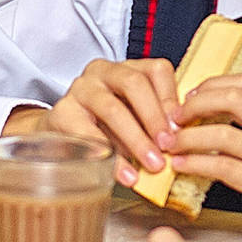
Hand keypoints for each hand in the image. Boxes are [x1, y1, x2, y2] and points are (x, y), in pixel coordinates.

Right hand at [8, 57, 183, 185]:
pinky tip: (124, 173)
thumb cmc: (105, 126)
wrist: (60, 135)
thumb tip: (179, 141)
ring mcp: (80, 90)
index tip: (181, 128)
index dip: (171, 99)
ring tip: (152, 165)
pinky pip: (89, 134)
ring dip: (136, 139)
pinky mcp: (62, 112)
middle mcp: (102, 71)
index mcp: (126, 68)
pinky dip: (111, 156)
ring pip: (113, 108)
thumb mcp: (133, 117)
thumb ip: (154, 122)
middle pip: (134, 84)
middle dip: (154, 118)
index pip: (156, 70)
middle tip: (168, 147)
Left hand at [166, 75, 241, 241]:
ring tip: (166, 143)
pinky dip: (197, 163)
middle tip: (171, 117)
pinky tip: (181, 165)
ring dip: (187, 136)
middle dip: (194, 103)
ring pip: (223, 133)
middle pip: (232, 98)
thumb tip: (227, 131)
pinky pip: (226, 168)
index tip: (190, 97)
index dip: (212, 85)